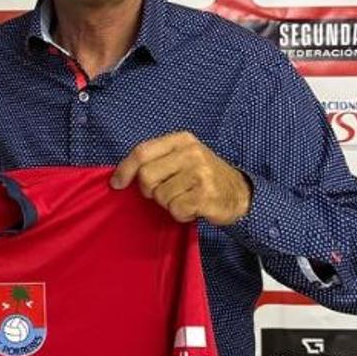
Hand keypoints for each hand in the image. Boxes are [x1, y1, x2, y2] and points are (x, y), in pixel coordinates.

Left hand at [110, 131, 251, 224]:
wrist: (240, 193)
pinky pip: (176, 209)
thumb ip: (158, 160)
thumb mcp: (184, 158)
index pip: (142, 151)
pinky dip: (181, 215)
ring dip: (169, 204)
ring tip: (186, 198)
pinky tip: (193, 208)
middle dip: (150, 191)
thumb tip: (121, 175)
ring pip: (160, 196)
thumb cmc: (204, 177)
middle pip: (146, 176)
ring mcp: (200, 173)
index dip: (125, 169)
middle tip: (166, 193)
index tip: (116, 183)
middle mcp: (191, 153)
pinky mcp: (205, 195)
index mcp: (182, 140)